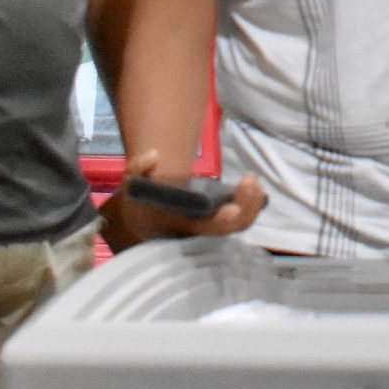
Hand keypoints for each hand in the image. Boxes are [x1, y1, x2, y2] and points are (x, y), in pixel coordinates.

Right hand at [101, 149, 266, 249]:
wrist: (144, 220)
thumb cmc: (141, 203)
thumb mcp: (133, 185)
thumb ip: (139, 169)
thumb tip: (154, 156)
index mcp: (181, 226)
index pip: (205, 228)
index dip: (221, 221)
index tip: (232, 207)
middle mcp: (200, 232)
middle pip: (231, 229)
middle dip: (246, 207)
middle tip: (249, 180)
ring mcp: (212, 228)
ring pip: (241, 225)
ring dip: (253, 205)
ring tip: (253, 180)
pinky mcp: (221, 222)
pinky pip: (242, 218)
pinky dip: (253, 205)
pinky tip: (255, 186)